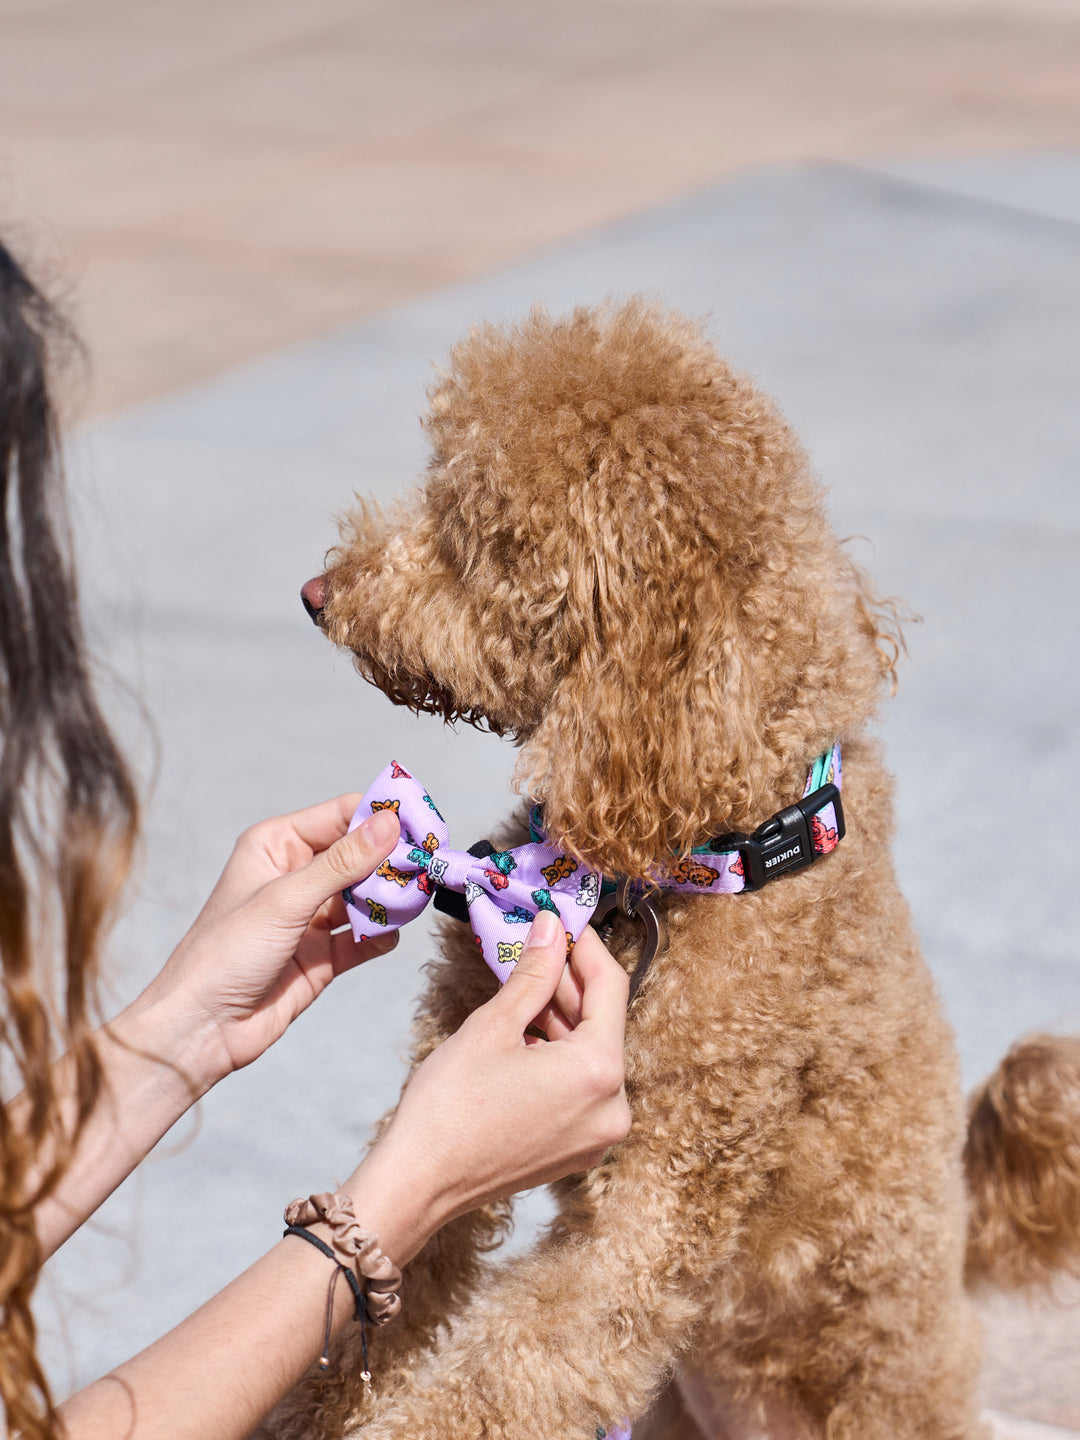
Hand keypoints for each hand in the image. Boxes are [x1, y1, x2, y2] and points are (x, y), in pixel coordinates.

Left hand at [137, 794, 401, 1090]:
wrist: (201, 1030)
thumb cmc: (223, 954)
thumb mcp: (285, 900)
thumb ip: (341, 863)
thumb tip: (388, 824)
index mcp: (278, 845)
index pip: (342, 815)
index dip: (381, 817)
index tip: (422, 823)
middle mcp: (296, 875)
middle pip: (361, 854)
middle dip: (393, 860)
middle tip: (427, 865)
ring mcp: (312, 915)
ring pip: (367, 894)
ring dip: (391, 898)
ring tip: (412, 901)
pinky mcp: (324, 954)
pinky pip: (366, 935)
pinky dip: (382, 934)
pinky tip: (387, 935)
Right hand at [346, 912, 630, 1260]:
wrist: (418, 1183)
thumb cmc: (449, 1106)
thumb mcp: (494, 1026)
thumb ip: (533, 973)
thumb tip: (552, 928)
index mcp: (600, 1073)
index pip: (611, 989)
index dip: (586, 949)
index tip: (565, 923)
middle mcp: (613, 1108)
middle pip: (602, 1024)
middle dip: (569, 983)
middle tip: (538, 946)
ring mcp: (598, 1135)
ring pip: (590, 1056)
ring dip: (561, 1019)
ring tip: (523, 985)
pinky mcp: (577, 1150)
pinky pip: (580, 1088)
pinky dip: (558, 1057)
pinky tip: (524, 1032)